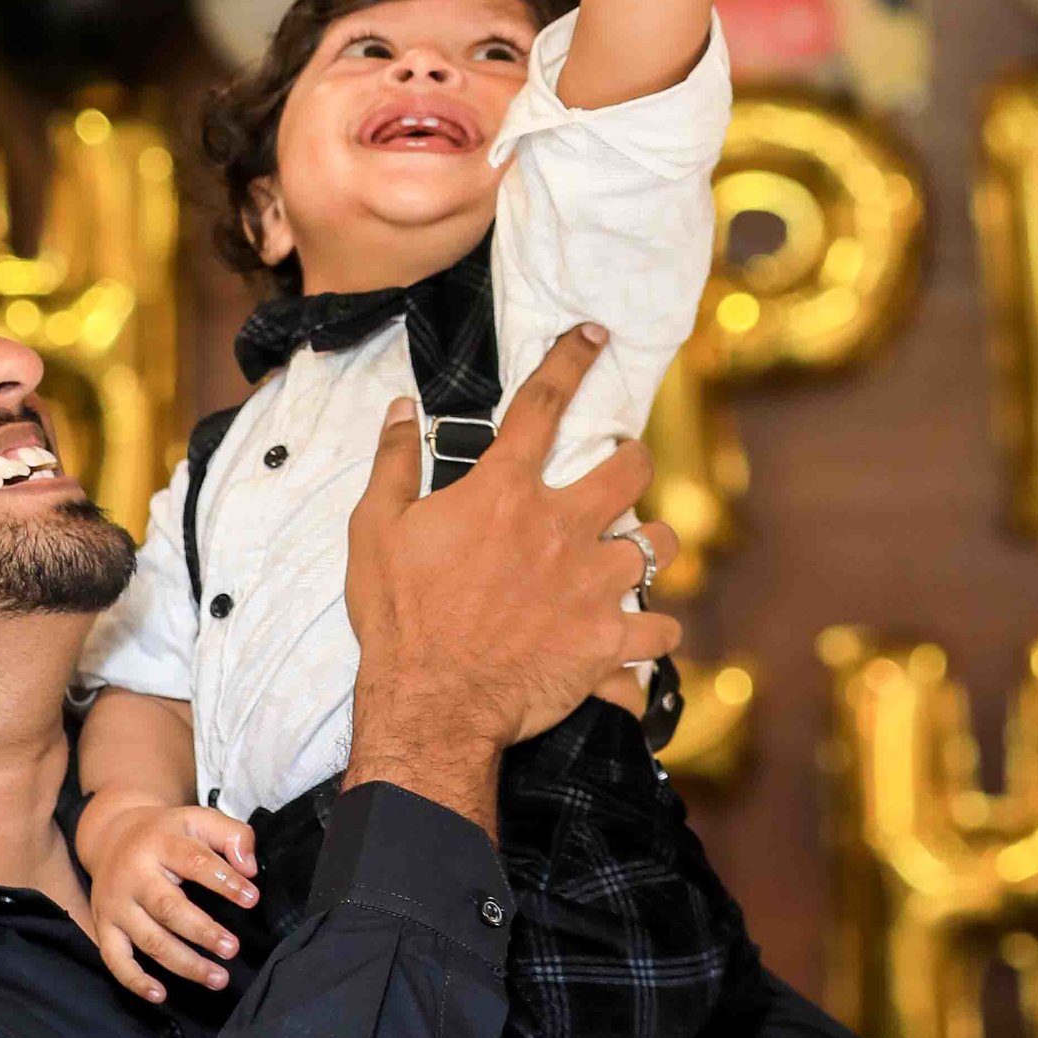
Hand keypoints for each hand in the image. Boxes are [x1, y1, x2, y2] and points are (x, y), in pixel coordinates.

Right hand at [80, 793, 257, 1003]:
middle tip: (232, 949)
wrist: (112, 835)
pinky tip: (160, 995)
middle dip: (202, 931)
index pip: (194, 862)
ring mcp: (116, 904)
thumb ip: (231, 835)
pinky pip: (115, 959)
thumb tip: (249, 869)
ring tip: (218, 977)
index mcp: (160, 843)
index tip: (251, 898)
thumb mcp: (198, 820)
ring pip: (149, 939)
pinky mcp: (104, 926)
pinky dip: (135, 980)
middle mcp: (134, 875)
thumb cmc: (167, 834)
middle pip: (168, 907)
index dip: (224, 881)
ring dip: (184, 963)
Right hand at [342, 327, 677, 831]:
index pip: (543, 405)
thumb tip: (401, 408)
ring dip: (655, 544)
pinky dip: (655, 632)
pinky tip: (642, 635)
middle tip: (623, 470)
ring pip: (662, 544)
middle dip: (636, 459)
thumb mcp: (375, 529)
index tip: (594, 335)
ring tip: (639, 552)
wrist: (430, 702)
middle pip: (632, 468)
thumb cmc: (400, 617)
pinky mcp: (608, 641)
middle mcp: (561, 527)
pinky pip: (661, 629)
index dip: (571, 359)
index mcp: (504, 493)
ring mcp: (592, 585)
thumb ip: (394, 463)